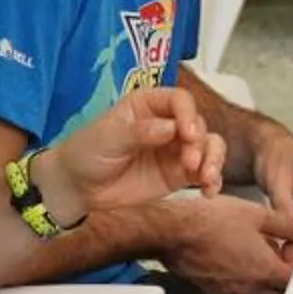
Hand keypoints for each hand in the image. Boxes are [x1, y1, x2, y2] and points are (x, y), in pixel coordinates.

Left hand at [42, 86, 224, 220]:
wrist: (78, 187)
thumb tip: (171, 128)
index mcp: (149, 105)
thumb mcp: (107, 137)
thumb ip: (139, 131)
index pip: (180, 101)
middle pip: (199, 124)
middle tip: (190, 163)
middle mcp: (168, 123)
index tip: (187, 134)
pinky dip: (212, 181)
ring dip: (214, 161)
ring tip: (205, 179)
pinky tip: (209, 192)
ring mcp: (176, 149)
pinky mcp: (179, 173)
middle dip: (201, 144)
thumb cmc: (87, 152)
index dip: (189, 115)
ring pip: (209, 146)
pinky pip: (205, 173)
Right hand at [157, 194, 292, 293]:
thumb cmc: (209, 222)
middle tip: (277, 253)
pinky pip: (235, 290)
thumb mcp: (255, 213)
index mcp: (265, 270)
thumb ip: (283, 223)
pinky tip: (233, 258)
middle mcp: (248, 287)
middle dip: (282, 274)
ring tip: (253, 253)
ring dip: (261, 277)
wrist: (172, 232)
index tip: (289, 246)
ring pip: (256, 293)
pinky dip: (241, 279)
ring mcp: (229, 292)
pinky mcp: (212, 290)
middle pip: (278, 291)